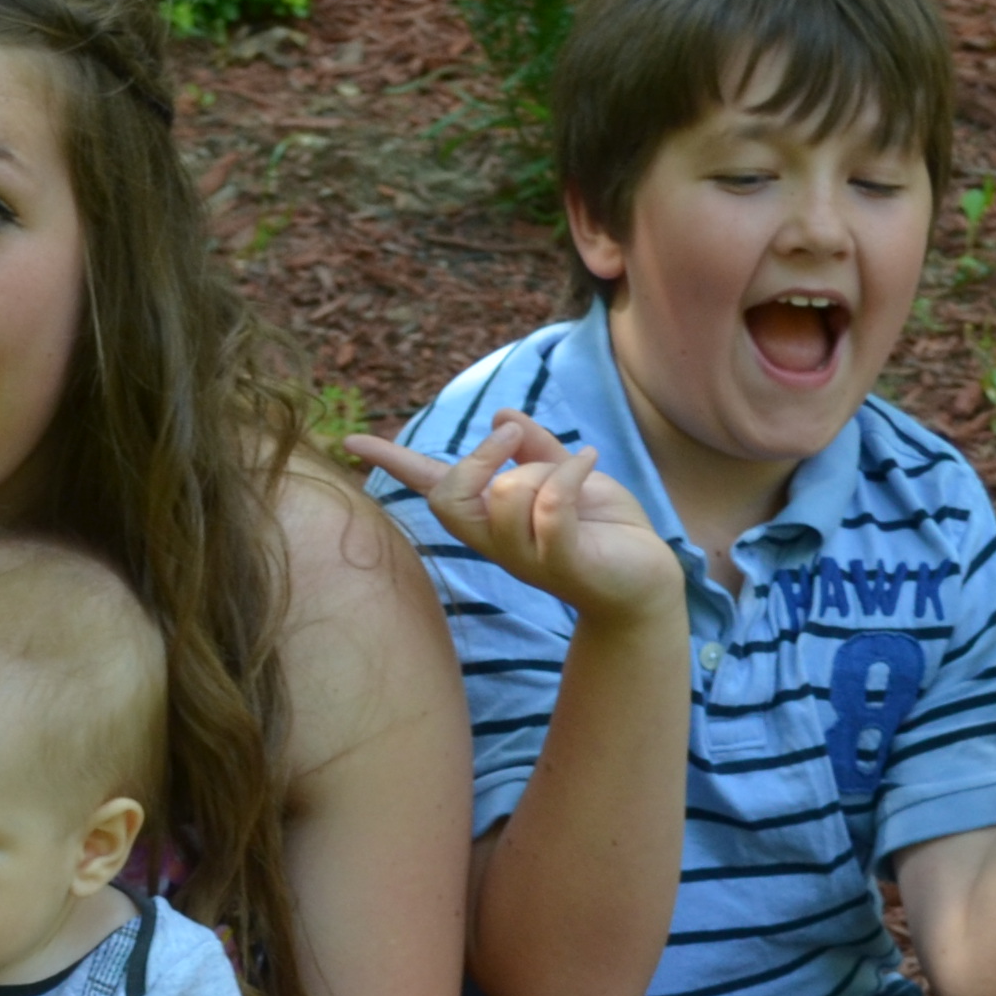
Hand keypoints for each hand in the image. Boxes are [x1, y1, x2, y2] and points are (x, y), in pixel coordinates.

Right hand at [345, 414, 681, 626]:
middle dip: (478, 458)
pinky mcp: (564, 562)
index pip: (430, 487)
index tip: (348, 442)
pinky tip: (591, 458)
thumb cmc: (604, 532)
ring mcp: (527, 556)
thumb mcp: (564, 474)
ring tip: (579, 470)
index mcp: (491, 518)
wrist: (647, 580)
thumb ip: (533, 447)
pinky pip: (551, 506)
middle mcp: (498, 541)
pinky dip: (571, 470)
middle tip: (513, 439)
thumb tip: (499, 415)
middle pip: (450, 496)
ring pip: (509, 493)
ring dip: (548, 468)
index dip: (392, 463)